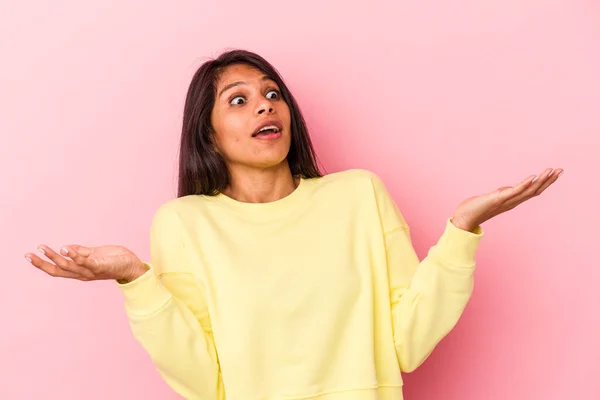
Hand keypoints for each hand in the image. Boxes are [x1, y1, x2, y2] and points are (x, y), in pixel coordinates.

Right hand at [24, 244, 146, 282]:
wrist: (132, 266)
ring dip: (55, 257)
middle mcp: (82, 273)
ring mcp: (90, 271)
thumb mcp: (95, 255)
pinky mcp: (99, 266)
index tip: (29, 255)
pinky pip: (84, 261)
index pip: (57, 268)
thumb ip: (81, 252)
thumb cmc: (114, 260)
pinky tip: (65, 248)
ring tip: (43, 248)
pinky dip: (74, 255)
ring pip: (68, 266)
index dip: (43, 263)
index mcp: (79, 270)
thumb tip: (66, 247)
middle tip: (28, 255)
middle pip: (57, 271)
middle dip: (41, 264)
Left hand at [451, 167, 563, 231]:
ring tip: (551, 170)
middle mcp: (512, 202)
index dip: (544, 182)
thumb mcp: (492, 198)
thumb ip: (502, 194)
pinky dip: (524, 184)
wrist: (463, 219)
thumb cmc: (475, 209)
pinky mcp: (497, 199)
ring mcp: (506, 201)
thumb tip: (508, 189)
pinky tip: (532, 177)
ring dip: (541, 180)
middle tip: (561, 169)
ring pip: (528, 191)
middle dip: (548, 180)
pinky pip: (514, 192)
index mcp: (512, 201)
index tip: (555, 172)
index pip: (532, 191)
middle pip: (535, 191)